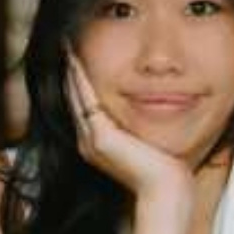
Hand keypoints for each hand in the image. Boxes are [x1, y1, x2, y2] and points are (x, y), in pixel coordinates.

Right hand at [64, 44, 193, 204]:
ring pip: (74, 96)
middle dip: (70, 70)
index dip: (78, 79)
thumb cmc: (166, 168)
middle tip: (65, 42)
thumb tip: (158, 101)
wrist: (168, 191)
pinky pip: (84, 100)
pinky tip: (76, 58)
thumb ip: (141, 124)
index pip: (83, 103)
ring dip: (70, 69)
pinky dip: (79, 78)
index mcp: (98, 142)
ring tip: (66, 46)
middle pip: (73, 97)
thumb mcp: (149, 139)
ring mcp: (91, 140)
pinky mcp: (99, 139)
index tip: (77, 54)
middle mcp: (89, 141)